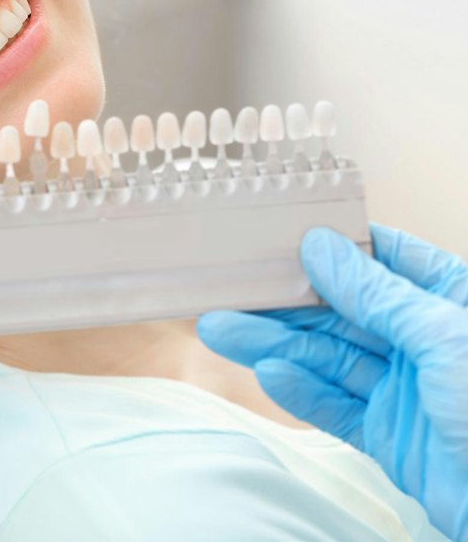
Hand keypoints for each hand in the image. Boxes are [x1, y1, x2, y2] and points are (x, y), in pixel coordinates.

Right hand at [196, 224, 467, 541]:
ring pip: (329, 358)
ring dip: (275, 345)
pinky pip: (336, 407)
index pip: (385, 258)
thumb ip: (378, 295)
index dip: (333, 245)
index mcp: (452, 301)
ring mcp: (406, 389)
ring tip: (223, 331)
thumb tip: (321, 247)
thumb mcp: (444, 338)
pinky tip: (269, 374)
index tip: (279, 233)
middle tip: (230, 290)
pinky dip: (302, 392)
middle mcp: (425, 341)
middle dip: (284, 303)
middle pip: (342, 311)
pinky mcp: (391, 436)